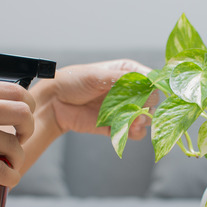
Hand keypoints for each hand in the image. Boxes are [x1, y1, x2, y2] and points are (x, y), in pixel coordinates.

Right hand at [0, 80, 34, 191]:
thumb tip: (2, 104)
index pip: (14, 90)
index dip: (27, 106)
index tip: (22, 119)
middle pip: (21, 113)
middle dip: (28, 129)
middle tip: (22, 139)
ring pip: (12, 145)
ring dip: (17, 158)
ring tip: (10, 165)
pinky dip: (10, 177)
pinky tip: (8, 180)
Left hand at [36, 59, 156, 138]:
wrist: (54, 102)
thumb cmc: (73, 81)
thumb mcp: (97, 75)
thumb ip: (122, 80)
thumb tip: (146, 84)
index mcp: (127, 72)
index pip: (150, 80)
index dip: (152, 88)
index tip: (148, 95)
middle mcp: (128, 91)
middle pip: (151, 101)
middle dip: (147, 107)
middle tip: (138, 112)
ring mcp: (123, 109)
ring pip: (145, 118)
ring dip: (142, 122)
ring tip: (134, 123)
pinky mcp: (116, 125)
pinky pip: (133, 132)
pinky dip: (134, 133)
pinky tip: (128, 131)